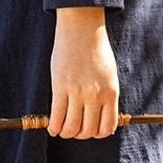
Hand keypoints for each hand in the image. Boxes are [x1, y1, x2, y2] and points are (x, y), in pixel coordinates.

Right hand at [48, 7, 119, 139]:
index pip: (107, 127)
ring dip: (66, 133)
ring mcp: (77, 92)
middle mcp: (95, 95)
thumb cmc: (96, 51)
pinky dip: (54, 127)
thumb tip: (101, 120)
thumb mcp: (109, 76)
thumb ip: (106, 97)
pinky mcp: (60, 87)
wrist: (81, 28)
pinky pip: (57, 117)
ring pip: (72, 128)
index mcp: (110, 93)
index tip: (91, 130)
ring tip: (63, 130)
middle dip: (80, 135)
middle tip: (75, 130)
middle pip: (88, 131)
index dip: (98, 134)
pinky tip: (52, 128)